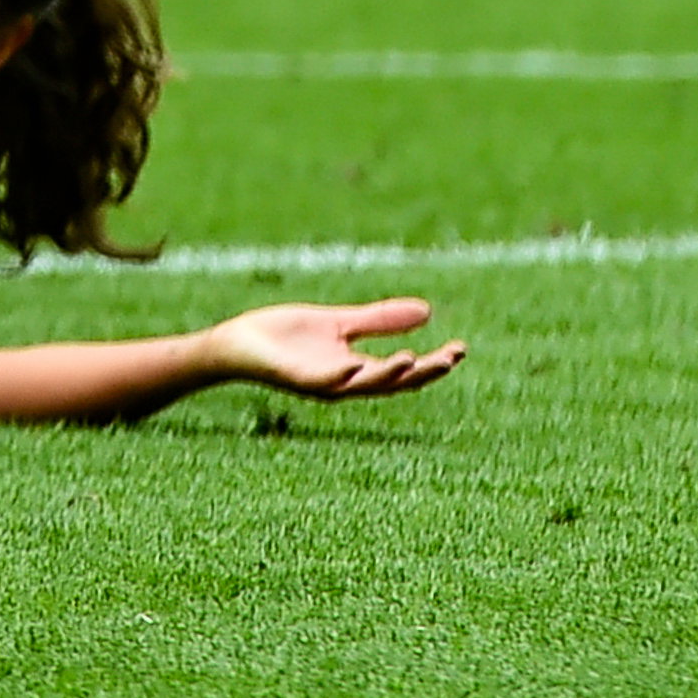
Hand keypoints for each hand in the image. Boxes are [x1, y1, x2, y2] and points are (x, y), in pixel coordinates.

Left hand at [197, 298, 466, 400]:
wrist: (235, 344)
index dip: (433, 364)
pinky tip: (353, 365)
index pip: (404, 371)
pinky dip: (338, 376)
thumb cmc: (284, 337)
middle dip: (423, 373)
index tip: (461, 349)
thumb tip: (428, 312)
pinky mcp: (296, 378)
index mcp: (356, 368)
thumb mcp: (339, 323)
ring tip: (412, 358)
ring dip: (387, 374)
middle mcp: (345, 381)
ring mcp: (322, 382)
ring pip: (363, 385)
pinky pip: (321, 381)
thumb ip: (378, 320)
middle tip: (451, 358)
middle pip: (393, 382)